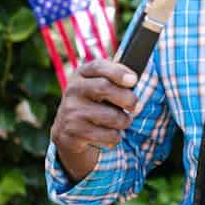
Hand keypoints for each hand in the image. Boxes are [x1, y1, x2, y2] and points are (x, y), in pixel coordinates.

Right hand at [50, 59, 139, 182]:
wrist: (68, 134)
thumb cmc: (94, 106)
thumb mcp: (100, 88)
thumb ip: (115, 80)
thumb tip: (133, 80)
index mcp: (81, 74)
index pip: (98, 66)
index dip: (118, 72)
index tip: (134, 80)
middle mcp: (73, 90)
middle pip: (104, 87)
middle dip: (127, 98)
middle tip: (136, 106)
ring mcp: (71, 111)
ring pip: (111, 115)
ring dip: (124, 121)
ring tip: (122, 123)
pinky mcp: (73, 132)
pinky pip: (107, 135)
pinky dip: (115, 137)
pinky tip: (109, 136)